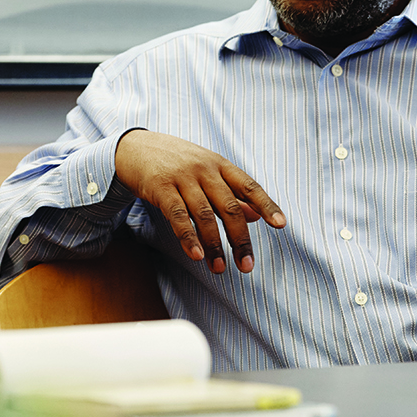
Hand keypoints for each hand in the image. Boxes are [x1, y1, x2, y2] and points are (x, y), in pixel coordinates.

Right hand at [114, 130, 285, 273]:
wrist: (136, 147)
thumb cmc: (177, 162)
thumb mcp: (208, 171)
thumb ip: (232, 193)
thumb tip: (257, 216)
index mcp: (220, 165)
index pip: (249, 186)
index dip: (266, 205)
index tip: (281, 225)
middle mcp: (204, 169)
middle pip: (229, 206)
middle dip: (240, 238)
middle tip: (246, 265)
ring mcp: (182, 177)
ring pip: (204, 214)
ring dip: (215, 244)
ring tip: (220, 268)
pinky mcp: (160, 187)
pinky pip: (177, 216)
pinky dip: (188, 237)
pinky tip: (197, 255)